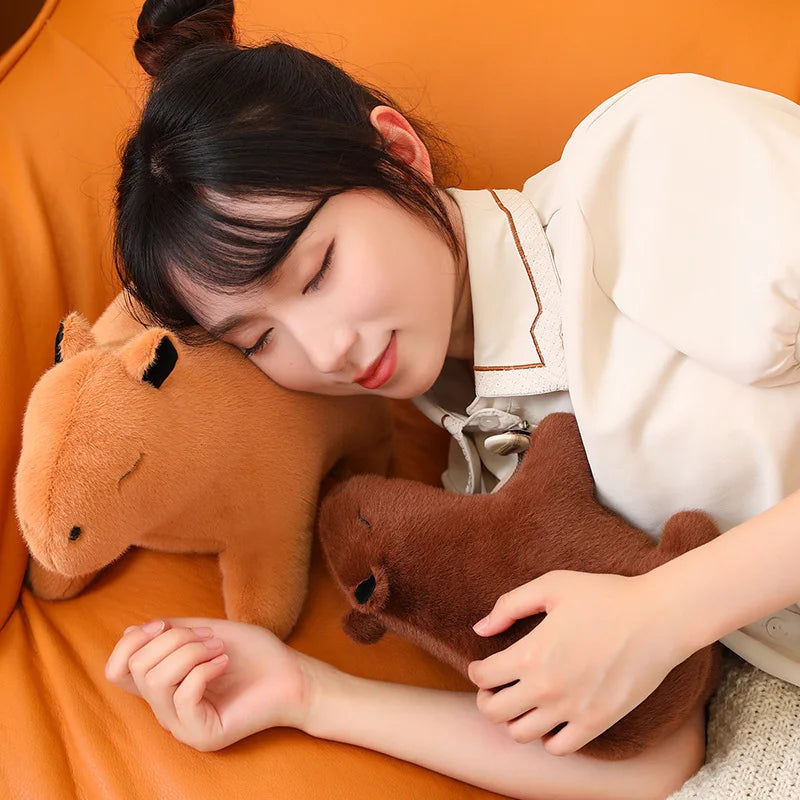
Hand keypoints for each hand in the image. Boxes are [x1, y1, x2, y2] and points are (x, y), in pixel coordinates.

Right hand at [105, 616, 314, 750]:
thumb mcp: (206, 631)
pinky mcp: (202, 735)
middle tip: (210, 638)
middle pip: (138, 668)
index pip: (117, 670)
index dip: (131, 642)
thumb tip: (132, 630)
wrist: (292, 675)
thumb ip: (170, 632)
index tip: (161, 625)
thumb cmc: (254, 653)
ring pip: (156, 681)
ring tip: (220, 650)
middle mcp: (166, 710)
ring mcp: (182, 726)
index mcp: (164, 685)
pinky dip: (203, 670)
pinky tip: (225, 663)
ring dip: (190, 652)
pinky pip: (182, 697)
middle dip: (174, 640)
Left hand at [467, 570, 685, 755]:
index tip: (484, 665)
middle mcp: (546, 687)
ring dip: (514, 720)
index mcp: (531, 652)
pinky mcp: (597, 723)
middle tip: (495, 688)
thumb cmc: (603, 596)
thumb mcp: (551, 586)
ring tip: (522, 702)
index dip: (477, 671)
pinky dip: (547, 737)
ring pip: (521, 734)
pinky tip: (551, 717)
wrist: (656, 619)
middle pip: (494, 713)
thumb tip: (480, 629)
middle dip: (488, 699)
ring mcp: (572, 709)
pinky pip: (558, 748)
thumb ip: (509, 606)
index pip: (483, 676)